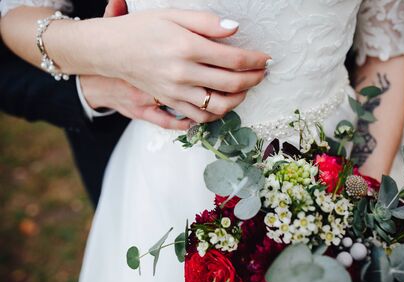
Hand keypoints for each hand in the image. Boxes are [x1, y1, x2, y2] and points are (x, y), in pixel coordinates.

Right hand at [83, 9, 270, 122]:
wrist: (111, 50)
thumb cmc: (142, 29)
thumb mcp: (173, 14)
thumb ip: (206, 22)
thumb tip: (235, 29)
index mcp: (187, 47)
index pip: (234, 59)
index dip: (256, 60)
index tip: (265, 58)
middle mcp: (184, 73)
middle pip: (232, 83)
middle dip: (254, 79)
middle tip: (262, 73)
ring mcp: (176, 92)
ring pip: (218, 106)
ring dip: (239, 99)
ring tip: (245, 89)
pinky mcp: (170, 102)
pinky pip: (199, 118)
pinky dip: (216, 115)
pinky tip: (223, 104)